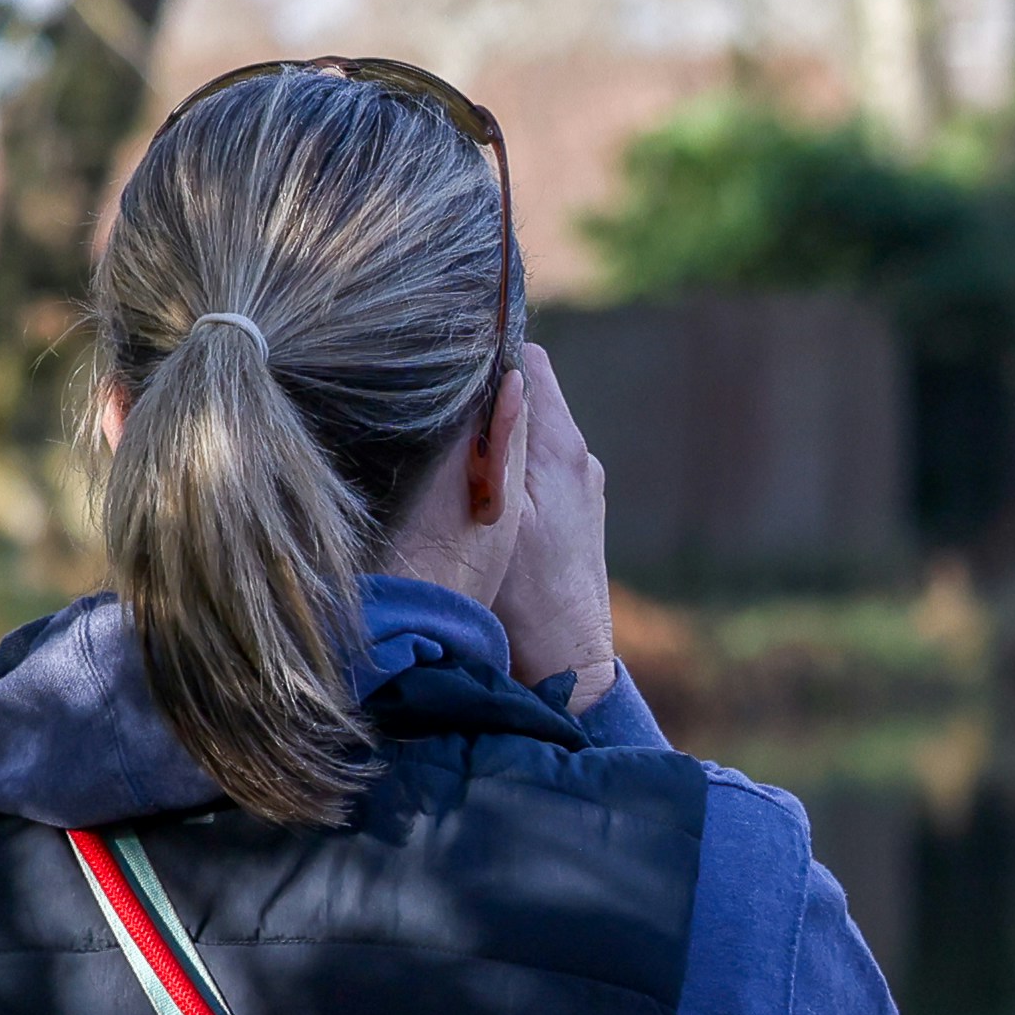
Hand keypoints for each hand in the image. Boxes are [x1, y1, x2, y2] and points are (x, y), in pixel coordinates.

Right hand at [479, 344, 618, 707]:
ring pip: (529, 431)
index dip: (491, 353)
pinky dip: (506, 462)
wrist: (565, 661)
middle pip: (528, 394)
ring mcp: (579, 488)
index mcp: (562, 450)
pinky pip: (534, 466)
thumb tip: (504, 375)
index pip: (530, 364)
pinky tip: (475, 483)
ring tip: (449, 440)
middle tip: (435, 399)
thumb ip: (503, 443)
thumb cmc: (527, 593)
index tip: (448, 358)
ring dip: (494, 429)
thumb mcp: (501, 513)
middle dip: (487, 391)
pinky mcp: (573, 514)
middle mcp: (579, 461)